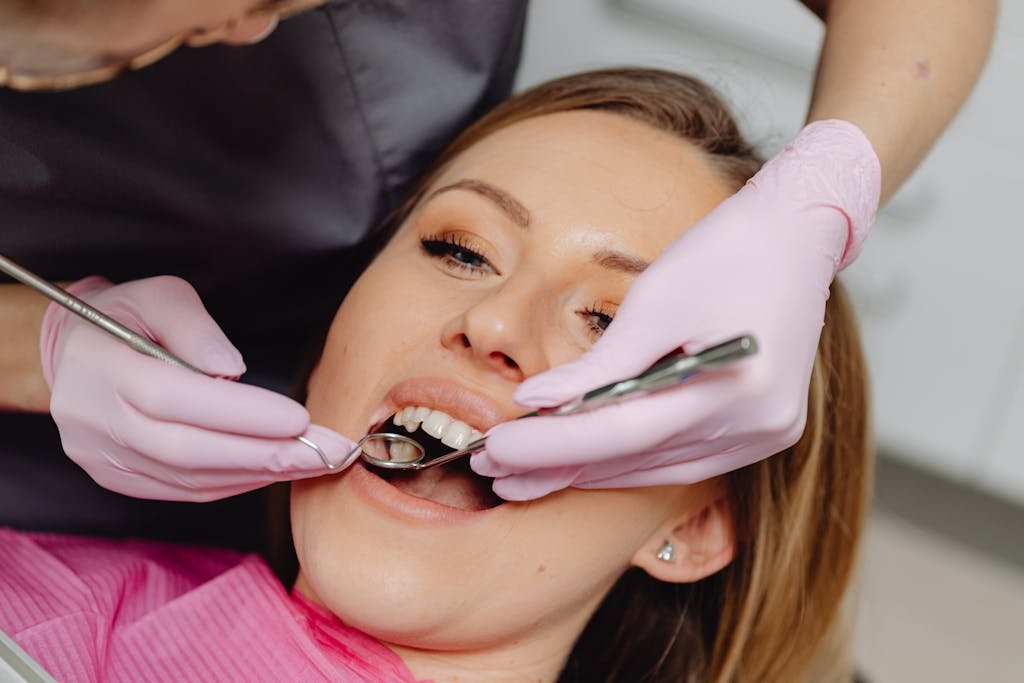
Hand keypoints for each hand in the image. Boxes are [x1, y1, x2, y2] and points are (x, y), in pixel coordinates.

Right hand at [40, 275, 357, 500]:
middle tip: (325, 453)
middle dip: (264, 455)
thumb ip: (193, 327)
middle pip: (186, 450)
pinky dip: (232, 484)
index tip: (299, 419)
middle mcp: (96, 420)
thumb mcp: (158, 295)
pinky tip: (272, 471)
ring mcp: (102, 456)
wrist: (71, 350)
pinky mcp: (115, 478)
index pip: (175, 398)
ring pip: (187, 479)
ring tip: (313, 462)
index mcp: (103, 367)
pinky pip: (181, 490)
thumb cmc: (125, 316)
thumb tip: (232, 370)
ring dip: (256, 474)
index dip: (240, 414)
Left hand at [474, 120, 879, 499]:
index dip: (553, 445)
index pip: (623, 432)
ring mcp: (766, 433)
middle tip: (494, 469)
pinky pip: (684, 458)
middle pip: (637, 459)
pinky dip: (632, 458)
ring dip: (591, 471)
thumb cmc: (727, 251)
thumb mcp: (654, 300)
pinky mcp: (764, 431)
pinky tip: (586, 461)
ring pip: (658, 468)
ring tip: (525, 473)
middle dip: (560, 466)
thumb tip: (536, 402)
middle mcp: (757, 424)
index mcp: (734, 386)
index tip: (496, 448)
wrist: (800, 234)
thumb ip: (599, 365)